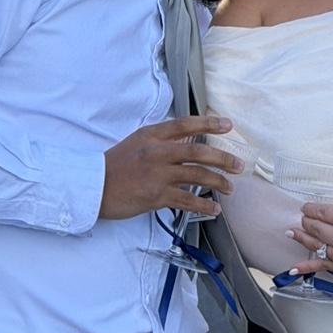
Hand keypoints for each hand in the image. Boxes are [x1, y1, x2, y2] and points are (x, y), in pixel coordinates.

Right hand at [100, 116, 242, 220]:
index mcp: (152, 135)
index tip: (227, 125)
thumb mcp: (137, 142)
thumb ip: (161, 140)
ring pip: (196, 176)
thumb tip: (188, 141)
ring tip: (230, 188)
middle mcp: (157, 152)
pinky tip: (214, 208)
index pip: (185, 124)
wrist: (94, 186)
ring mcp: (157, 174)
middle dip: (222, 158)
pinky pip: (186, 200)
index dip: (208, 124)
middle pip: (197, 152)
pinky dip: (203, 205)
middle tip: (239, 164)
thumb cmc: (115, 164)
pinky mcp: (156, 196)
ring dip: (218, 182)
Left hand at [287, 203, 332, 278]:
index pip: (321, 212)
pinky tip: (293, 268)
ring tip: (292, 232)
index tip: (307, 207)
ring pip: (315, 245)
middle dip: (307, 222)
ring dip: (303, 238)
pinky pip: (321, 267)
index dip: (311, 208)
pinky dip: (306, 267)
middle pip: (315, 228)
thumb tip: (328, 216)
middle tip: (302, 218)